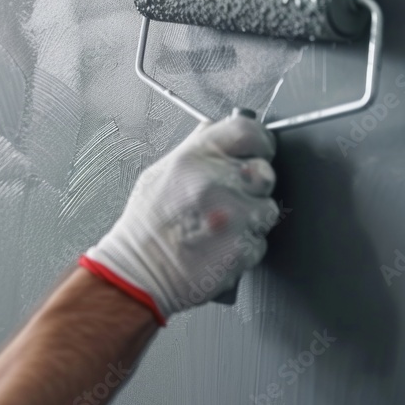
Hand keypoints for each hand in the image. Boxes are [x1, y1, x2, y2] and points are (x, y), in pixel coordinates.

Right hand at [81, 116, 279, 322]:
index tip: (258, 150)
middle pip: (264, 171)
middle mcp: (214, 182)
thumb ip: (195, 151)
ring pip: (267, 208)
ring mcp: (232, 215)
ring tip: (218, 227)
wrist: (138, 273)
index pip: (247, 132)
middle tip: (229, 199)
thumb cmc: (145, 229)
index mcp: (193, 159)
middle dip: (253, 186)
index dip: (259, 141)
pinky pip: (261, 240)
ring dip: (250, 219)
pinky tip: (220, 246)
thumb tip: (216, 131)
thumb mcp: (159, 175)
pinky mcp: (243, 246)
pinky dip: (245, 246)